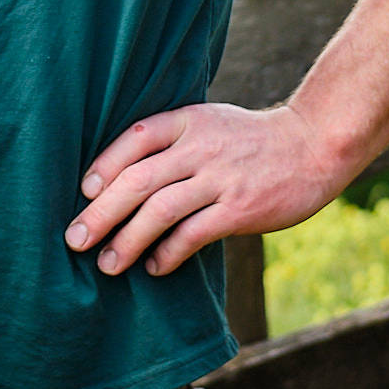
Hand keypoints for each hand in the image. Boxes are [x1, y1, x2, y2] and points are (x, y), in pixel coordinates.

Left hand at [65, 102, 339, 277]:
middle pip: (137, 180)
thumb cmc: (250, 140)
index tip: (83, 193)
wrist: (313, 145)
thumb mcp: (209, 123)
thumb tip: (119, 179)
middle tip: (75, 239)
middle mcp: (200, 147)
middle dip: (100, 213)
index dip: (103, 166)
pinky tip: (154, 267)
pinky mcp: (240, 209)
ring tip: (108, 264)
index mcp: (187, 121)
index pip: (133, 140)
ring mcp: (221, 178)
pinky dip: (168, 253)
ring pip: (160, 211)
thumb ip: (171, 141)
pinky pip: (193, 234)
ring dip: (127, 241)